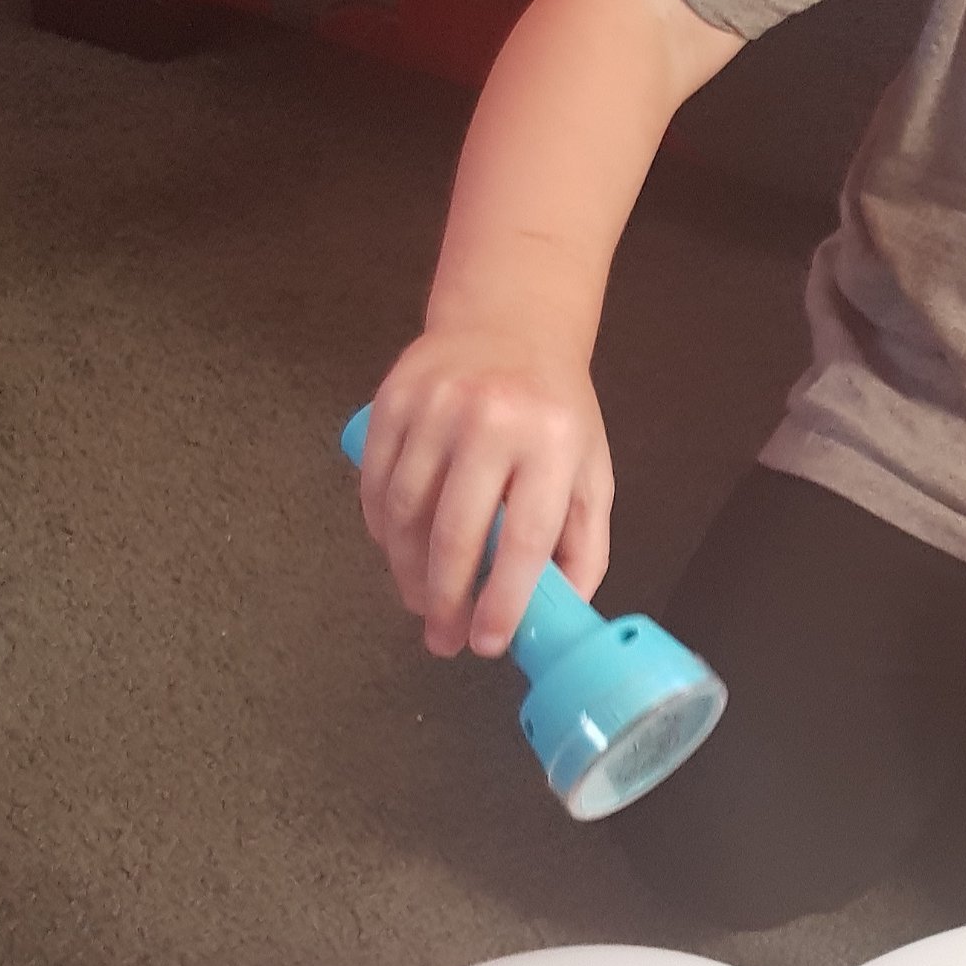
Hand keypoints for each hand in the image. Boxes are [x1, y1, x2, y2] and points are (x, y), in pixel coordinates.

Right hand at [356, 332, 611, 659]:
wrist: (508, 322)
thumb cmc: (554, 409)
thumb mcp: (590, 468)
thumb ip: (584, 542)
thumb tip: (562, 613)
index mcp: (553, 441)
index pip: (526, 538)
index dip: (502, 600)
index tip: (487, 643)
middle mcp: (492, 419)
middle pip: (455, 532)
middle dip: (445, 600)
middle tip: (444, 640)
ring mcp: (435, 406)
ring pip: (406, 514)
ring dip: (407, 573)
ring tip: (422, 603)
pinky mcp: (392, 400)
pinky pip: (375, 485)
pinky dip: (382, 532)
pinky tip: (397, 554)